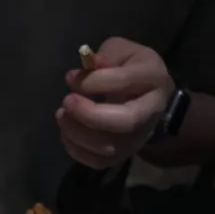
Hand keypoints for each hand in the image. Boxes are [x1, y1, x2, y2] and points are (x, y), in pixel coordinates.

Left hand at [57, 37, 174, 169]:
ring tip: (62, 116)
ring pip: (109, 147)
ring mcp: (138, 137)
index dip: (92, 81)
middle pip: (124, 121)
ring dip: (78, 133)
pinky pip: (99, 161)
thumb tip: (78, 76)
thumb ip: (103, 58)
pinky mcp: (123, 155)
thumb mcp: (120, 52)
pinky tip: (67, 132)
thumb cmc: (131, 69)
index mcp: (152, 77)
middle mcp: (151, 111)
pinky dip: (76, 149)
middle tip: (67, 102)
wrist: (151, 98)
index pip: (123, 82)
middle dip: (89, 114)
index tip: (71, 79)